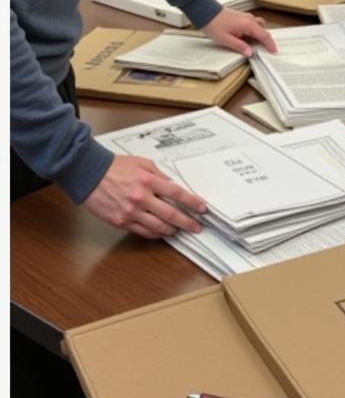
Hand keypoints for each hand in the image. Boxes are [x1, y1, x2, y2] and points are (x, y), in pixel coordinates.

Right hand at [83, 155, 206, 237]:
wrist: (88, 174)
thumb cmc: (114, 167)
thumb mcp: (142, 164)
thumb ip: (159, 176)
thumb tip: (173, 187)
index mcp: (148, 181)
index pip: (177, 194)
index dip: (192, 202)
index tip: (202, 208)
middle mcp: (141, 198)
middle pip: (170, 214)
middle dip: (187, 222)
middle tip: (196, 226)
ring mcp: (130, 212)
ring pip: (157, 227)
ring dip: (172, 230)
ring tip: (179, 230)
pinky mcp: (120, 221)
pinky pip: (142, 231)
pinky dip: (155, 234)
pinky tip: (161, 232)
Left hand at [201, 7, 277, 56]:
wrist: (205, 11)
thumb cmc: (214, 24)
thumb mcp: (226, 39)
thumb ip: (240, 46)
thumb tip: (250, 52)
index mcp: (248, 25)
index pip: (264, 35)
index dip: (270, 44)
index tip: (274, 51)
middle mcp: (249, 19)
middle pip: (263, 30)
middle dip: (265, 40)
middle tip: (265, 50)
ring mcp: (246, 16)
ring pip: (259, 26)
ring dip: (259, 34)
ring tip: (254, 44)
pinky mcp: (241, 16)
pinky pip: (252, 24)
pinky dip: (253, 31)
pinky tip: (246, 37)